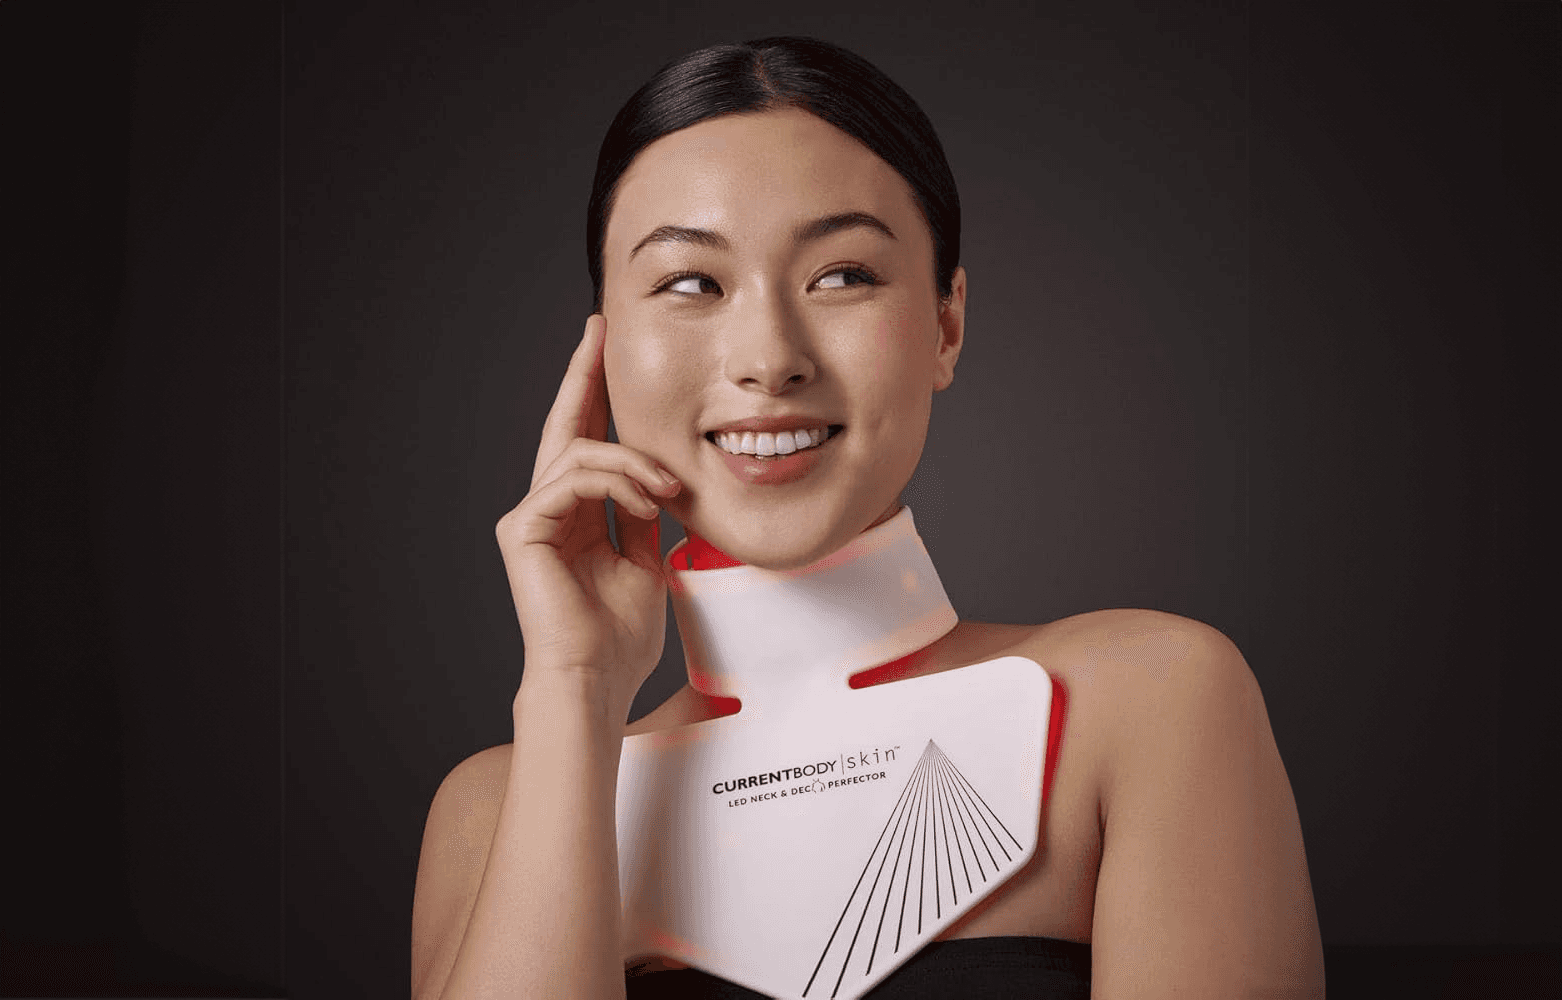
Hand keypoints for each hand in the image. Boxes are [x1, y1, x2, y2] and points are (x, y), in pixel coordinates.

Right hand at [495, 314, 680, 708]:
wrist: (597, 678)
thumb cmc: (620, 638)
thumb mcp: (646, 563)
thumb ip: (643, 520)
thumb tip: (661, 484)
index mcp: (577, 517)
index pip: (586, 444)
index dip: (596, 397)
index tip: (608, 351)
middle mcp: (548, 510)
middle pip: (565, 426)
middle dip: (585, 375)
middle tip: (599, 329)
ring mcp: (532, 517)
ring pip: (580, 452)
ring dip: (635, 462)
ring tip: (667, 489)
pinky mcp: (525, 528)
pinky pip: (573, 477)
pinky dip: (617, 482)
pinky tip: (646, 502)